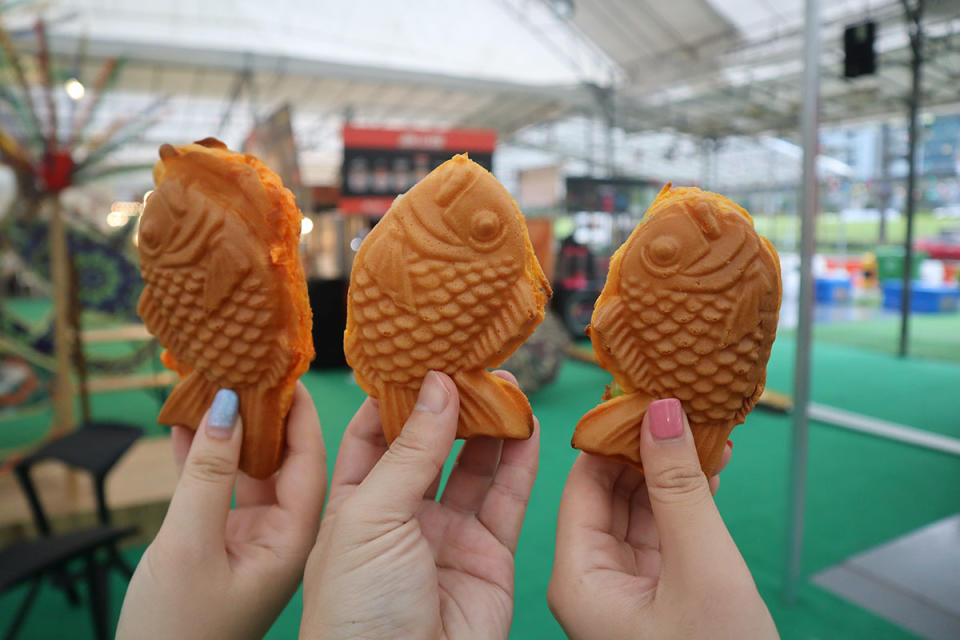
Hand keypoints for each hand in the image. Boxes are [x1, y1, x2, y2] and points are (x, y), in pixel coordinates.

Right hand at [117, 382, 326, 639]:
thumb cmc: (184, 631)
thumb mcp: (194, 544)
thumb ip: (208, 473)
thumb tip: (228, 403)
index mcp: (296, 535)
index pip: (308, 457)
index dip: (300, 411)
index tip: (289, 368)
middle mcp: (282, 533)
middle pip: (280, 458)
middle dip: (265, 412)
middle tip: (251, 364)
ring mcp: (251, 539)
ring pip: (245, 469)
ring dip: (230, 429)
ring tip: (216, 380)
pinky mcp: (221, 545)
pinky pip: (216, 489)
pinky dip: (200, 456)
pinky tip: (183, 421)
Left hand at [299, 370, 538, 639]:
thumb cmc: (358, 613)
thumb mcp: (369, 517)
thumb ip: (409, 450)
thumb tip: (437, 384)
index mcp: (352, 504)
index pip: (373, 433)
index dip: (395, 395)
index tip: (420, 353)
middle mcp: (400, 516)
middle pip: (430, 445)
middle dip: (450, 404)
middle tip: (474, 362)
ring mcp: (446, 536)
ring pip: (473, 467)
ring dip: (490, 426)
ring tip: (506, 384)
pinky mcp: (488, 556)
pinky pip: (507, 499)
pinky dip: (521, 462)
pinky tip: (528, 427)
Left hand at [548, 398, 777, 639]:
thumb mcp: (699, 566)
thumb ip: (679, 487)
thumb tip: (659, 410)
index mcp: (578, 578)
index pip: (583, 483)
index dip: (610, 435)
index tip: (641, 391)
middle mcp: (593, 581)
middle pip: (610, 493)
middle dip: (643, 447)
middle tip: (677, 400)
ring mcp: (626, 591)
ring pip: (641, 511)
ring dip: (670, 469)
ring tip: (700, 424)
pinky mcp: (659, 597)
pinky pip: (665, 534)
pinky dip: (686, 501)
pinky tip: (710, 465)